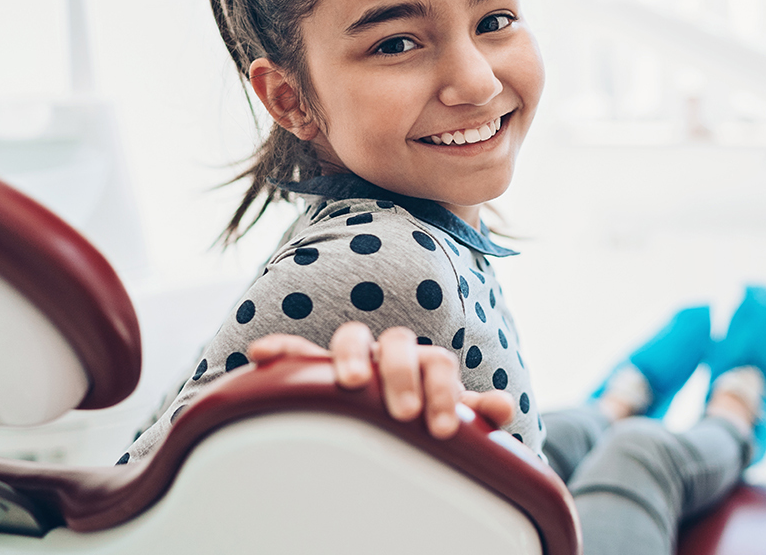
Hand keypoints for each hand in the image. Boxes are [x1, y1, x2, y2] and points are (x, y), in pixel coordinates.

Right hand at [246, 322, 514, 438]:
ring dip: (352, 355)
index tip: (440, 428)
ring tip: (352, 382)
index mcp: (424, 362)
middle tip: (405, 412)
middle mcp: (389, 352)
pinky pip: (298, 351)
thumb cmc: (419, 415)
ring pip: (352, 337)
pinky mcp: (318, 368)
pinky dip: (282, 349)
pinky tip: (262, 355)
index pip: (437, 362)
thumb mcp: (447, 417)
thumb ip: (475, 411)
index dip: (442, 390)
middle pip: (398, 343)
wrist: (389, 414)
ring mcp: (355, 357)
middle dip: (402, 374)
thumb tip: (502, 406)